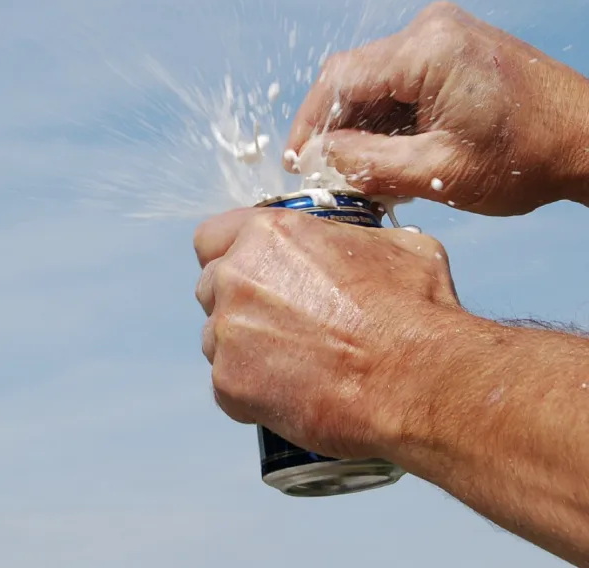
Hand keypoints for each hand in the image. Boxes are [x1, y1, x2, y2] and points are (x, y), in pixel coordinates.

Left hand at [193, 207, 459, 459]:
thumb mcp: (395, 246)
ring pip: (214, 338)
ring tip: (291, 365)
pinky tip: (290, 395)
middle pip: (210, 288)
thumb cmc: (415, 311)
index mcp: (269, 234)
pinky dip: (251, 393)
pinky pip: (226, 385)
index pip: (211, 238)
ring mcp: (228, 331)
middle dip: (237, 304)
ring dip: (241, 349)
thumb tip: (361, 247)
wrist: (418, 381)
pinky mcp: (229, 383)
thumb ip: (353, 240)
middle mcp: (237, 275)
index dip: (228, 256)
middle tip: (278, 325)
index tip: (249, 274)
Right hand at [287, 1, 588, 215]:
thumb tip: (317, 158)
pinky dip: (387, 118)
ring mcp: (442, 35)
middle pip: (354, 78)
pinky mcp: (451, 49)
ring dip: (361, 126)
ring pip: (374, 82)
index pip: (340, 79)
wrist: (588, 140)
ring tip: (362, 172)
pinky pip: (398, 81)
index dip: (308, 123)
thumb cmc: (526, 158)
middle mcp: (431, 29)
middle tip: (327, 173)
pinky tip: (388, 153)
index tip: (295, 162)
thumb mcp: (437, 171)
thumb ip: (367, 163)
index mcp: (428, 50)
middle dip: (336, 129)